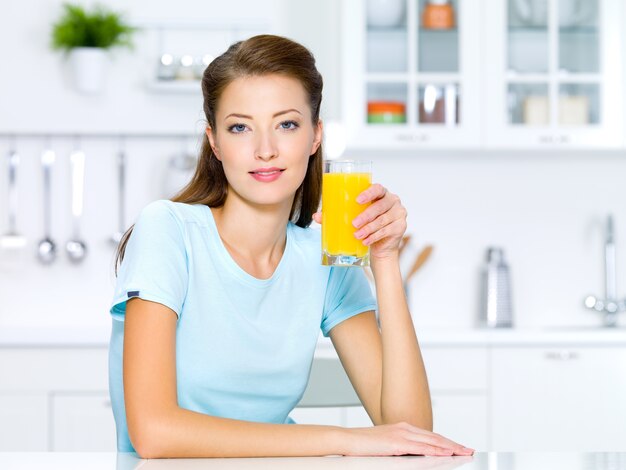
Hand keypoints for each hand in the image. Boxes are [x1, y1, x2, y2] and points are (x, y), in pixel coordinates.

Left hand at [313, 183, 406, 260]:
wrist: (379, 246)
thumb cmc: (365, 226)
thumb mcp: (352, 218)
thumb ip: (336, 215)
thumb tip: (317, 216)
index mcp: (381, 193)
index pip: (377, 188)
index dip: (368, 192)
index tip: (357, 200)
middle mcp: (393, 201)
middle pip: (381, 205)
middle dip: (367, 215)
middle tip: (354, 223)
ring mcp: (399, 214)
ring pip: (383, 220)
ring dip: (369, 228)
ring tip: (357, 235)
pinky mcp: (401, 227)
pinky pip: (387, 231)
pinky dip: (375, 236)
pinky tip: (366, 241)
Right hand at [341, 421, 473, 456]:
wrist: (347, 439)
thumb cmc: (362, 444)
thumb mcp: (385, 444)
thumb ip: (400, 447)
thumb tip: (412, 455)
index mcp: (403, 428)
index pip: (430, 436)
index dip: (446, 441)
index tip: (458, 447)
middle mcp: (405, 428)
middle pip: (435, 437)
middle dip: (454, 444)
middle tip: (469, 450)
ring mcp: (402, 435)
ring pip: (433, 441)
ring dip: (450, 447)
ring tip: (463, 452)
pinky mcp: (397, 443)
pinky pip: (422, 448)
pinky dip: (436, 450)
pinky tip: (446, 454)